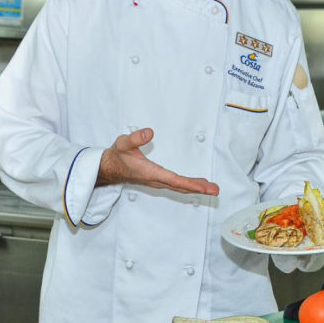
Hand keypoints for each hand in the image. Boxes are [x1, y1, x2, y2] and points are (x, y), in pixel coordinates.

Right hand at [96, 128, 219, 195]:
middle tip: (214, 190)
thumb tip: (150, 133)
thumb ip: (136, 138)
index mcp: (150, 172)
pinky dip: (188, 186)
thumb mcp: (123, 143)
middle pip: (180, 186)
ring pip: (179, 187)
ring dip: (195, 188)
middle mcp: (155, 180)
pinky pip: (176, 185)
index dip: (190, 184)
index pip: (174, 179)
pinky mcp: (157, 180)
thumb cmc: (117, 156)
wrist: (108, 168)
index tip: (203, 187)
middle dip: (198, 188)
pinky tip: (196, 185)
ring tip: (211, 188)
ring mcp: (157, 182)